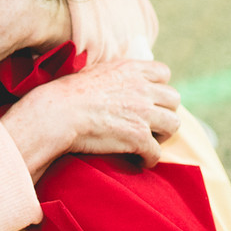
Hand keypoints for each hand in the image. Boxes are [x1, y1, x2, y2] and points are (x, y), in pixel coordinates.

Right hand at [45, 59, 180, 166]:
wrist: (57, 113)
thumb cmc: (68, 94)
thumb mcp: (96, 71)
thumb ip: (117, 74)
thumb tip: (122, 80)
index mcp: (131, 69)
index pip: (163, 73)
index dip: (159, 87)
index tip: (150, 99)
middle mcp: (142, 88)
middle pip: (174, 99)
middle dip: (164, 111)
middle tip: (151, 123)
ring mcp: (143, 113)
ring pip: (173, 125)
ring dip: (162, 135)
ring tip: (148, 141)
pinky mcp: (138, 137)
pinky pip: (157, 152)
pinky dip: (149, 159)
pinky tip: (138, 160)